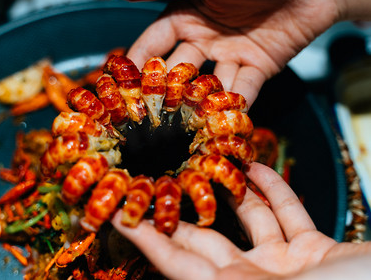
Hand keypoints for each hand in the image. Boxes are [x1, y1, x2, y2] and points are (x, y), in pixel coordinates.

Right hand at [107, 0, 344, 105]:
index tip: (118, 88)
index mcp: (185, 16)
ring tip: (180, 131)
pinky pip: (242, 90)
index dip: (135, 64)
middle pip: (177, 71)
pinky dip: (234, 107)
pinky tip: (221, 126)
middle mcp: (203, 39)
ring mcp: (229, 56)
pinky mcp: (256, 68)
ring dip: (197, 106)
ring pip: (207, 86)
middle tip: (146, 120)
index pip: (152, 45)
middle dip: (163, 93)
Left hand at [111, 162, 370, 278]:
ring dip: (230, 188)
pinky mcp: (312, 250)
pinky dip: (272, 190)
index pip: (174, 261)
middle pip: (203, 237)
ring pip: (246, 219)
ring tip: (207, 159)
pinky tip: (256, 167)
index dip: (143, 236)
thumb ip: (233, 277)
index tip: (115, 213)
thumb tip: (177, 264)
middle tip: (153, 175)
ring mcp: (282, 266)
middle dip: (178, 205)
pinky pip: (286, 214)